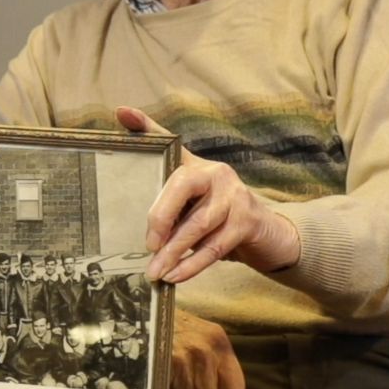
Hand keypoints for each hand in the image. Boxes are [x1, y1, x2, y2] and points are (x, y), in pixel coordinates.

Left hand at [115, 106, 299, 281]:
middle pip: (182, 187)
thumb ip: (164, 187)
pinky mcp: (247, 223)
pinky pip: (214, 247)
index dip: (147, 127)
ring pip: (198, 224)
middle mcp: (217, 174)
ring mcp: (235, 197)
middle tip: (146, 245)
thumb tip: (127, 151)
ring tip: (154, 271)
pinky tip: (174, 276)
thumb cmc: (216, 215)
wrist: (265, 234)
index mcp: (198, 165)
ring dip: (174, 252)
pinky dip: (192, 265)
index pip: (170, 144)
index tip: (122, 112)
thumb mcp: (190, 200)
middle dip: (160, 217)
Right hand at [170, 307, 245, 388]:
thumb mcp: (206, 337)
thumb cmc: (177, 327)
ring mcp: (183, 357)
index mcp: (220, 342)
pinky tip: (168, 376)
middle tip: (192, 385)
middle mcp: (205, 350)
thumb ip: (223, 365)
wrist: (146, 312)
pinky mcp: (164, 364)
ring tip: (178, 377)